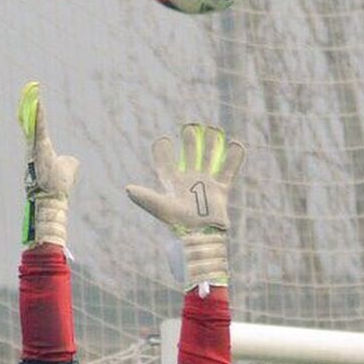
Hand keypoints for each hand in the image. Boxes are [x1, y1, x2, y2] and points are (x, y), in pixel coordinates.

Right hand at [18, 81, 78, 250]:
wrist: (52, 199)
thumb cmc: (58, 186)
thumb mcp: (67, 169)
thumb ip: (70, 162)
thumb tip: (74, 160)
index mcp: (40, 149)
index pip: (36, 128)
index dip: (34, 114)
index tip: (33, 99)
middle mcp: (34, 147)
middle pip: (31, 122)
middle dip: (30, 105)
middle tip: (30, 88)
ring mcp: (34, 148)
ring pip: (34, 124)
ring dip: (33, 107)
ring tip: (33, 90)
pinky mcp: (39, 149)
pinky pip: (38, 129)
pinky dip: (38, 116)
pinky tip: (38, 102)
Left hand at [125, 122, 244, 290]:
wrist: (201, 236)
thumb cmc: (179, 224)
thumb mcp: (161, 208)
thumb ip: (145, 197)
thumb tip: (127, 189)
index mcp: (173, 183)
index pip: (166, 163)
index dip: (163, 151)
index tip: (164, 140)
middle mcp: (189, 180)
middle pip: (190, 154)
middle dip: (190, 139)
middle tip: (190, 126)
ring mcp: (206, 183)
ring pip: (209, 157)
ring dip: (211, 143)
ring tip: (213, 128)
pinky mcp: (220, 190)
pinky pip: (228, 170)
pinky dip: (234, 159)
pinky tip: (236, 145)